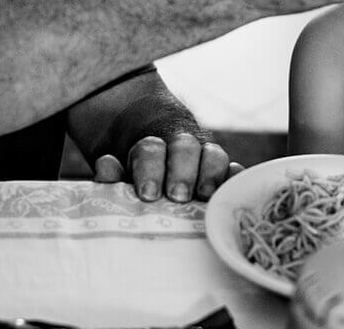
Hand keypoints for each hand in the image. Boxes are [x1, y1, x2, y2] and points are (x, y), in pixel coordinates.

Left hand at [92, 132, 243, 201]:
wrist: (160, 186)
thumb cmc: (138, 190)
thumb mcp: (121, 182)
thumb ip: (112, 177)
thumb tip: (107, 165)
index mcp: (151, 150)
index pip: (151, 149)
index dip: (150, 168)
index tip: (148, 194)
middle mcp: (180, 150)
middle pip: (185, 147)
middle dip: (182, 171)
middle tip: (177, 196)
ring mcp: (205, 161)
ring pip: (214, 154)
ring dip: (211, 174)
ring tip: (205, 196)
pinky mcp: (225, 177)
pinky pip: (236, 172)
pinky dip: (236, 178)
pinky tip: (233, 191)